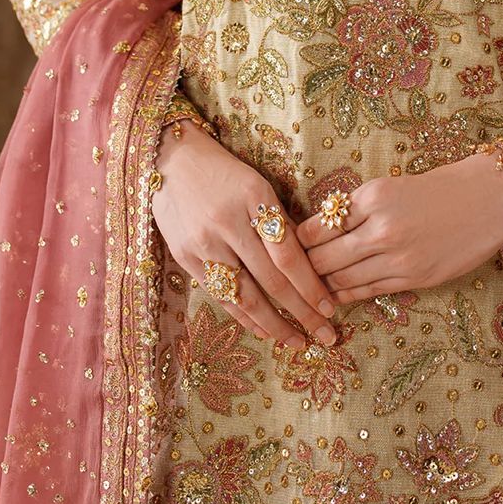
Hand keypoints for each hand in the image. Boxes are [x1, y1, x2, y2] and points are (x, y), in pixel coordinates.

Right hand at [151, 121, 338, 349]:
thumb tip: (309, 262)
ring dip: (274, 325)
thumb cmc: (225, 172)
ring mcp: (203, 243)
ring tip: (297, 342)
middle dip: (301, 312)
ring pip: (244, 296)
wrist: (172, 160)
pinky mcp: (185, 257)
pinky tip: (263, 331)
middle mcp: (227, 224)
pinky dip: (243, 317)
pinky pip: (220, 295)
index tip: (330, 308)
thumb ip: (280, 222)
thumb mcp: (258, 185)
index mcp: (253, 199)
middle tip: (325, 336)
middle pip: (270, 280)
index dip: (310, 286)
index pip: (288, 255)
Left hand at [295, 152, 502, 304]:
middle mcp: (382, 228)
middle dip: (302, 268)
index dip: (296, 240)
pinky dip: (346, 294)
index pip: (319, 226)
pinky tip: (334, 296)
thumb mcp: (390, 187)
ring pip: (343, 279)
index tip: (282, 246)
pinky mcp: (414, 278)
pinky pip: (368, 291)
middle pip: (324, 257)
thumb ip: (356, 208)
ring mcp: (398, 257)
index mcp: (372, 197)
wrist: (486, 200)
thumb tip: (317, 230)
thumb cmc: (436, 189)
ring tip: (304, 289)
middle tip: (285, 274)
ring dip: (321, 286)